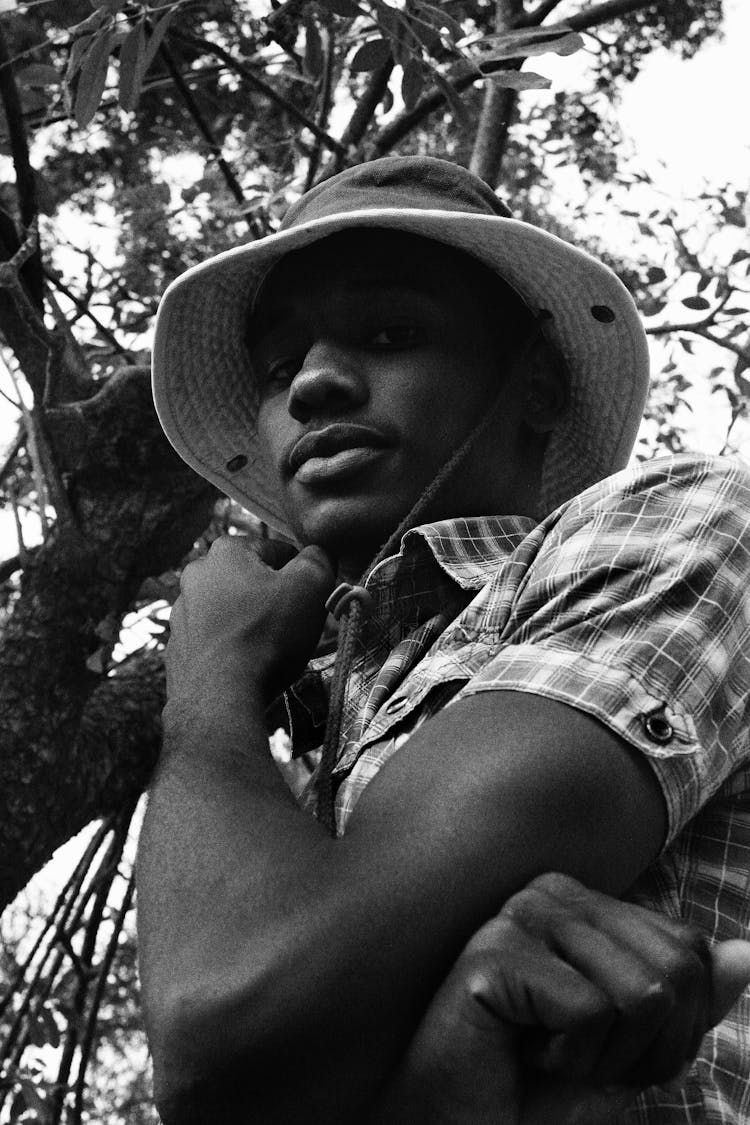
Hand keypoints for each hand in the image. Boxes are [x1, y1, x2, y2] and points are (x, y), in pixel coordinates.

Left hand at [166, 536, 335, 705]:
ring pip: (232, 610)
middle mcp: (196, 575)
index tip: (309, 600)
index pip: (279, 551)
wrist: (219, 698)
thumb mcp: (309, 587)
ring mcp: (182, 613)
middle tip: (292, 626)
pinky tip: (246, 665)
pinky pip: (216, 640)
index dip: (301, 575)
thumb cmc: (266, 636)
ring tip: (270, 649)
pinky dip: (232, 648)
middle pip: (252, 581)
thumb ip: (318, 559)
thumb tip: (319, 555)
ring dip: (252, 623)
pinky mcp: (178, 648)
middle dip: (273, 598)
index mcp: (226, 551)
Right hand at [372, 873, 749, 1124]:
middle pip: (674, 970)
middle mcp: (552, 892)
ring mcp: (520, 916)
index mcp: (585, 901)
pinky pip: (591, 1012)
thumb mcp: (636, 1050)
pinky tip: (522, 1052)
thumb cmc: (539, 1092)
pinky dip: (571, 1059)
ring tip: (548, 1056)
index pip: (690, 948)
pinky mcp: (495, 954)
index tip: (611, 1052)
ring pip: (642, 992)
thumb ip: (690, 1000)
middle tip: (579, 1062)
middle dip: (645, 1048)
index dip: (674, 1030)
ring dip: (606, 1058)